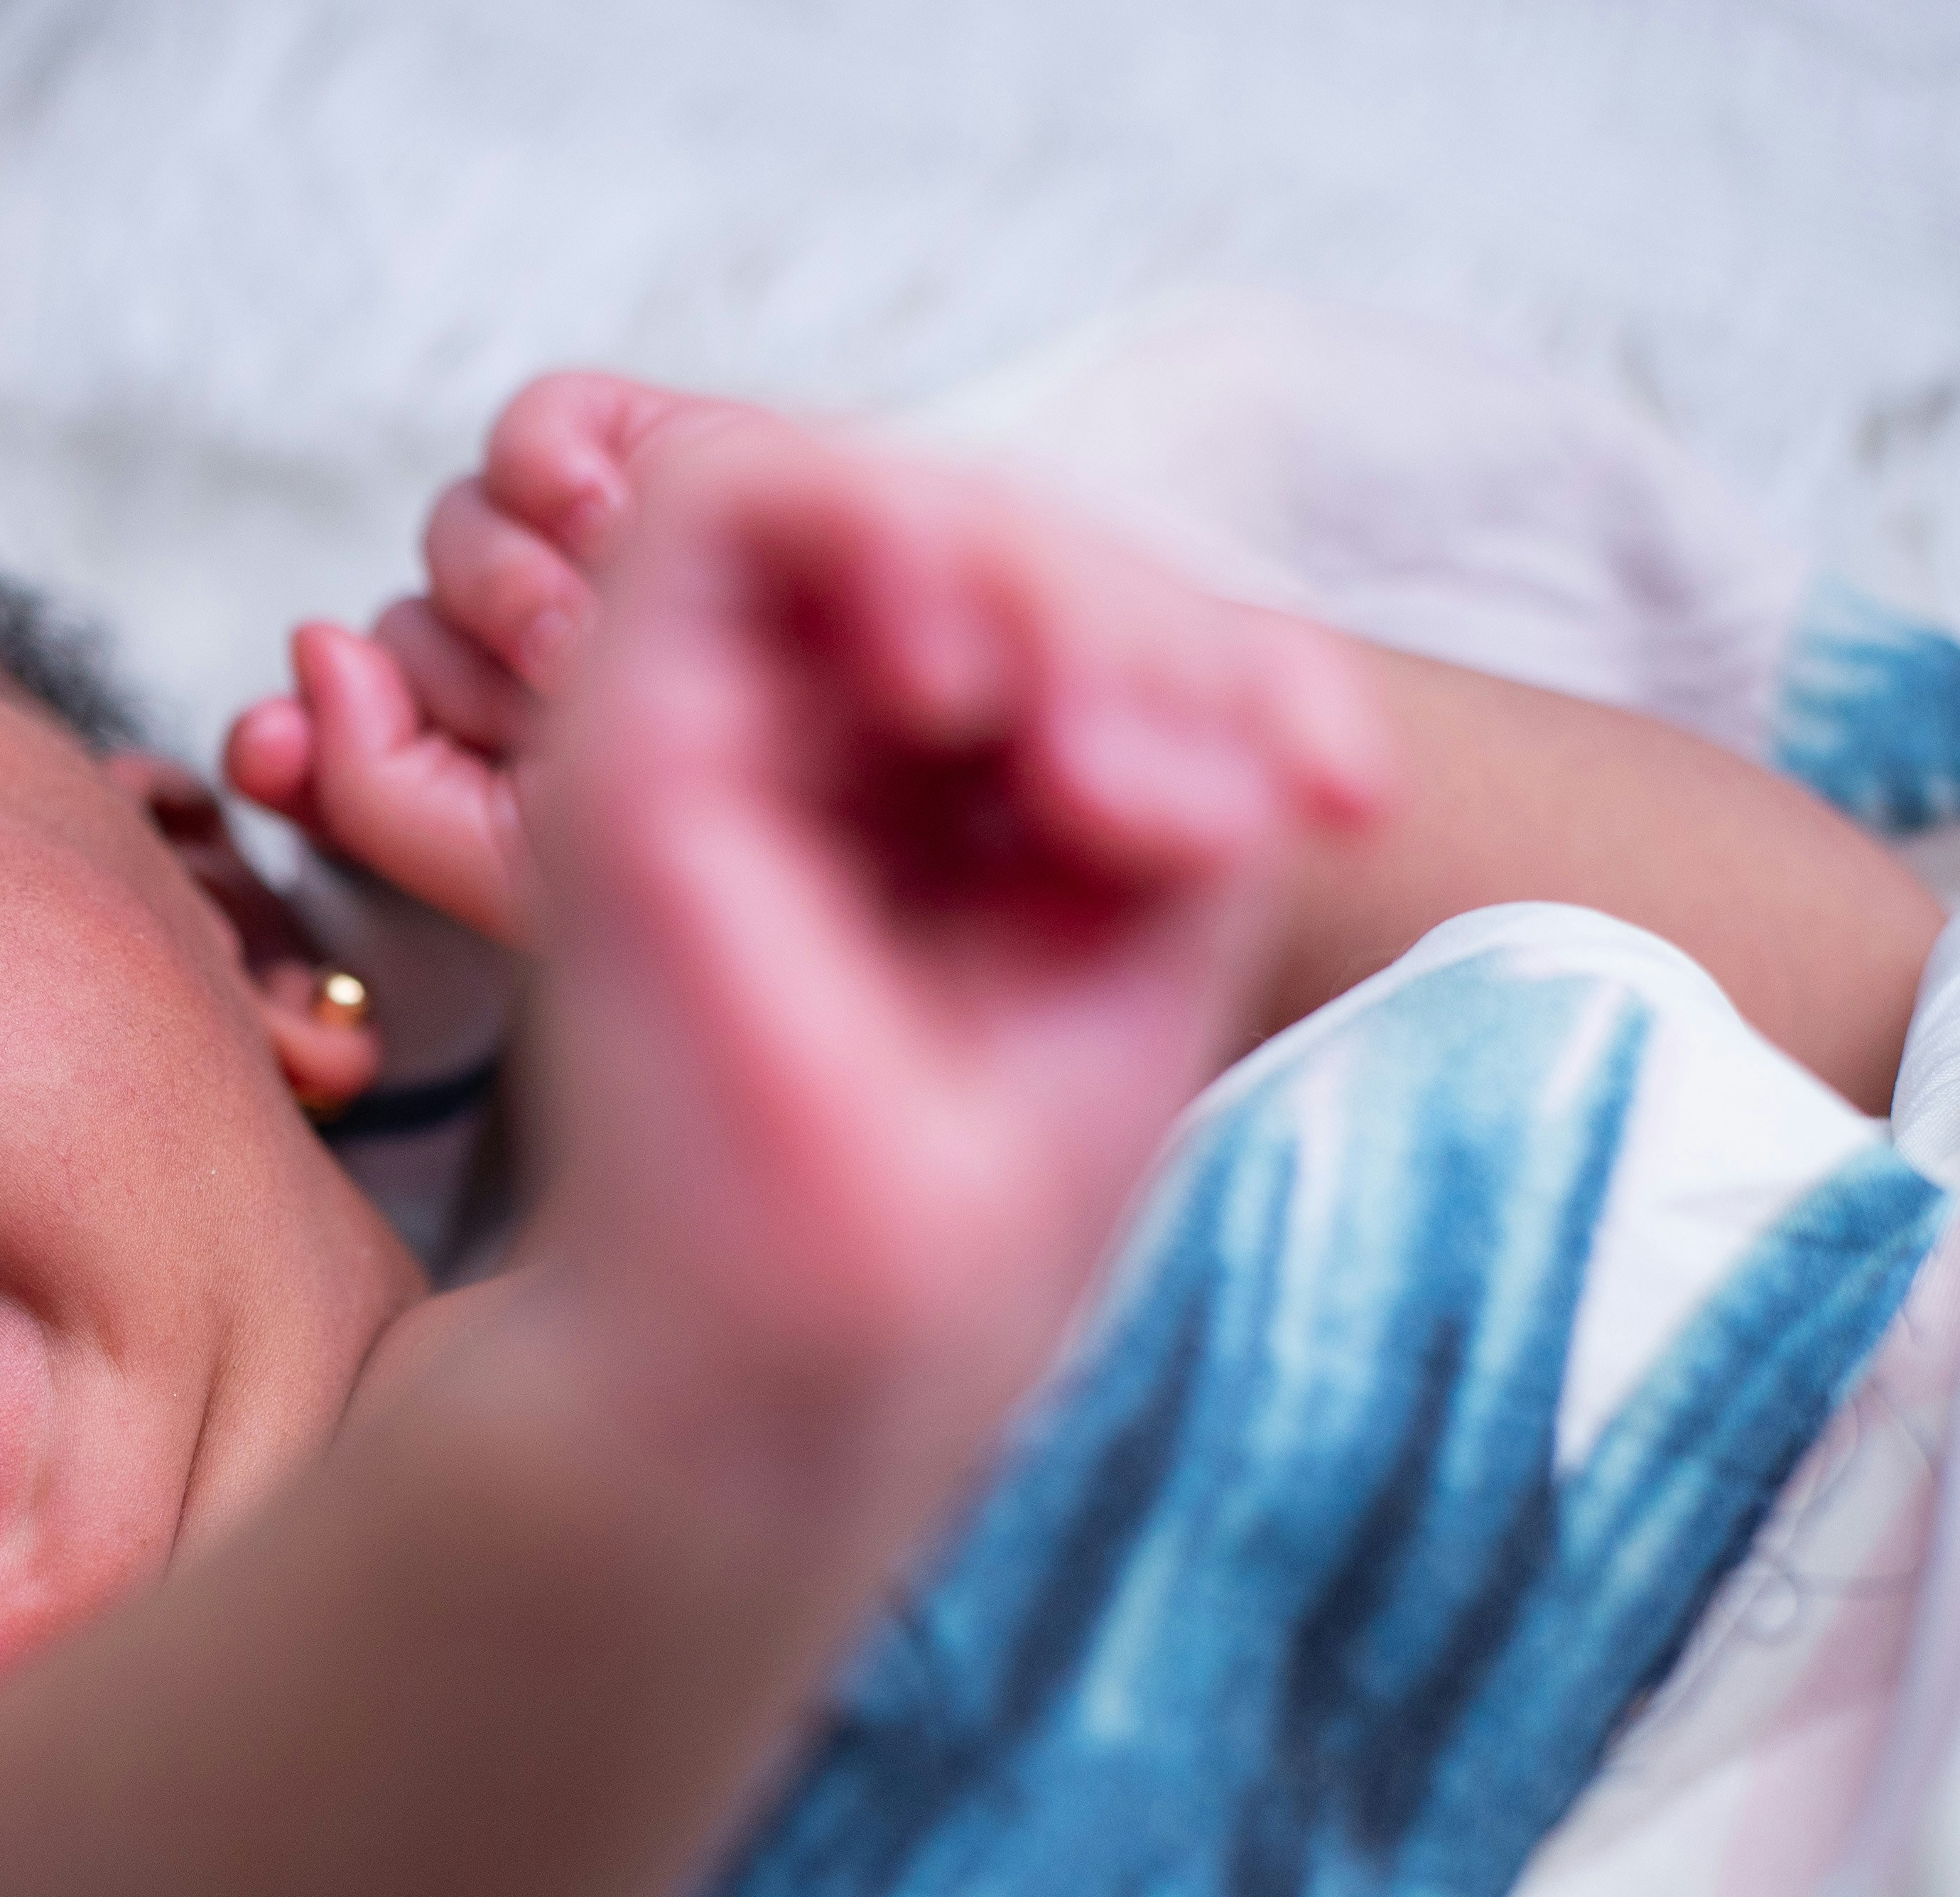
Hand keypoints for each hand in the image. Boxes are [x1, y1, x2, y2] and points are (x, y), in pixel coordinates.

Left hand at [224, 373, 757, 942]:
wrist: (972, 780)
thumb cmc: (777, 851)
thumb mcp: (534, 875)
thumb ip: (373, 789)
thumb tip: (301, 653)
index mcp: (493, 773)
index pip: (335, 724)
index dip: (321, 734)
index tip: (338, 754)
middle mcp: (530, 661)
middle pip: (399, 622)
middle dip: (457, 675)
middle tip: (553, 718)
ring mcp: (594, 552)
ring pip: (453, 525)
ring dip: (500, 589)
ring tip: (584, 648)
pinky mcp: (659, 449)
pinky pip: (538, 424)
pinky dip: (546, 468)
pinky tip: (602, 526)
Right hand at [518, 404, 1392, 1501]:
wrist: (829, 1345)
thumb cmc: (965, 1189)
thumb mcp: (1153, 910)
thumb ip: (1188, 729)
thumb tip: (1213, 653)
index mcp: (895, 795)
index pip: (1052, 603)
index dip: (1213, 645)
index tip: (1339, 792)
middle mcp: (781, 748)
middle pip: (970, 529)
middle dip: (1131, 617)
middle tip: (1199, 799)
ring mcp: (689, 731)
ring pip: (860, 487)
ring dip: (1021, 572)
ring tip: (1088, 754)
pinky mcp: (620, 733)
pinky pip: (726, 494)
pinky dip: (875, 532)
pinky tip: (965, 679)